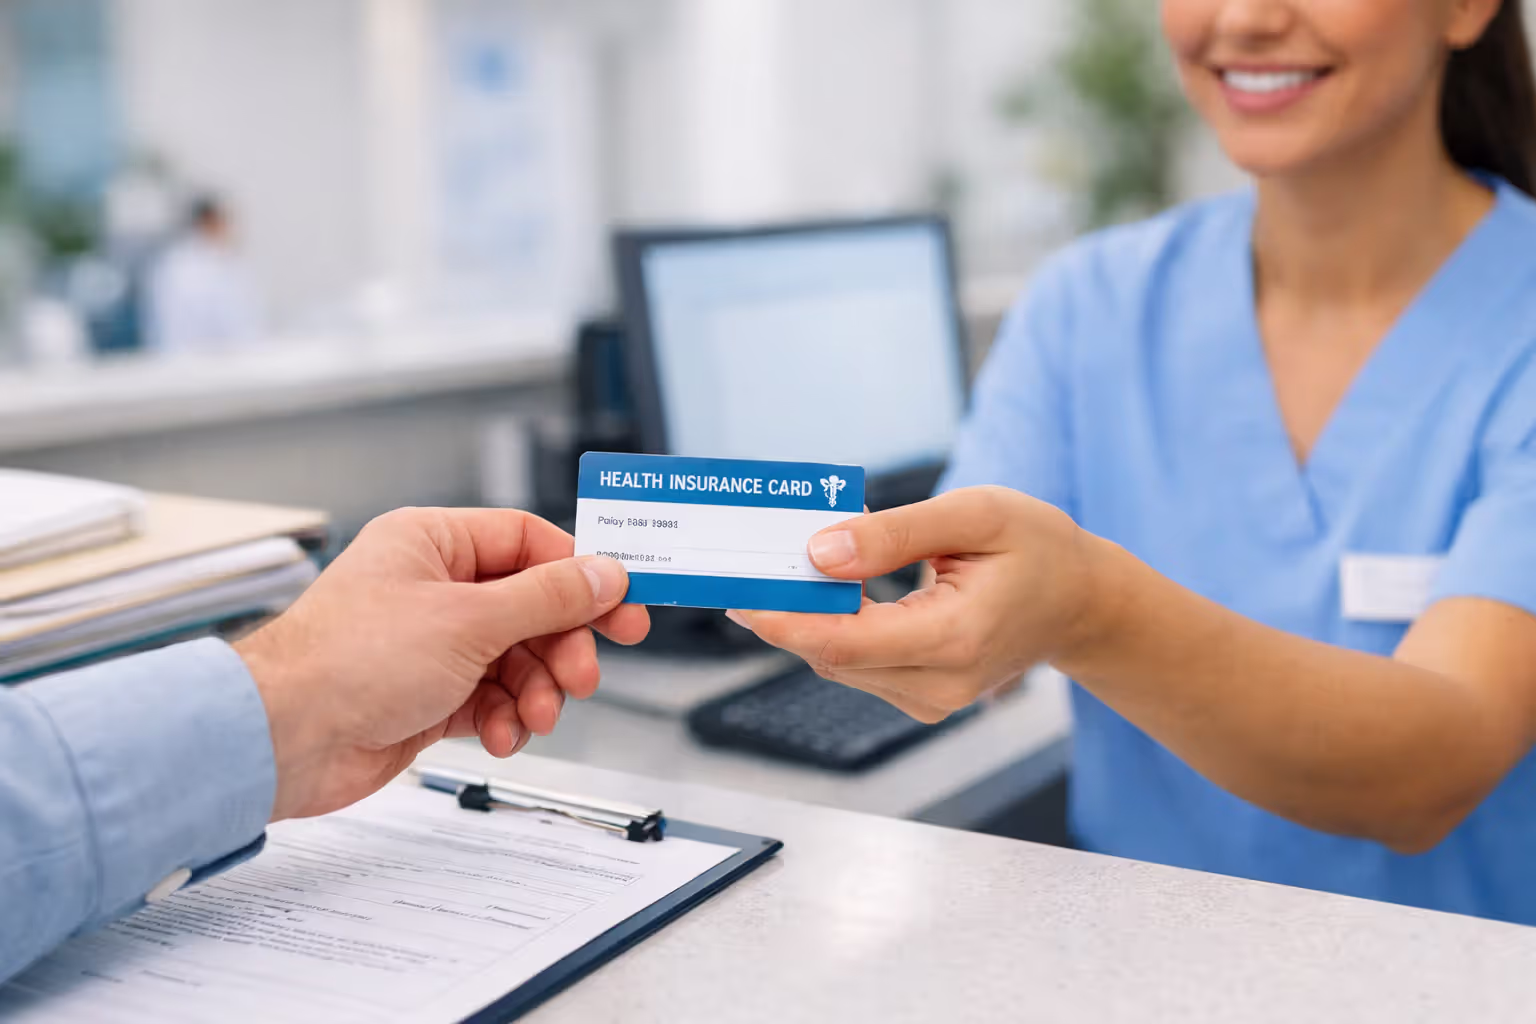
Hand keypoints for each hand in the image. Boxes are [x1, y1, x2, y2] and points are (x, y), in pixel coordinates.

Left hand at [235, 508, 649, 821]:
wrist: (282, 740)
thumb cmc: (346, 662)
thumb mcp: (470, 619)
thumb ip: (548, 598)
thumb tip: (604, 574)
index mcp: (433, 543)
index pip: (529, 543)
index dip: (580, 575)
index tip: (622, 606)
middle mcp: (432, 588)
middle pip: (530, 607)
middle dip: (561, 647)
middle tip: (585, 676)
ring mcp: (430, 643)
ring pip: (516, 659)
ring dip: (536, 692)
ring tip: (537, 717)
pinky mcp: (427, 695)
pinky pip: (490, 699)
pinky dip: (505, 719)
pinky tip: (502, 736)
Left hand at [730, 487, 1104, 721]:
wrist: (1081, 601)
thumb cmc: (1039, 550)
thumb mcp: (975, 515)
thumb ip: (895, 533)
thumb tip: (820, 552)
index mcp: (956, 638)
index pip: (846, 641)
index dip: (785, 619)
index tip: (741, 594)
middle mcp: (940, 683)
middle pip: (833, 653)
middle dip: (786, 607)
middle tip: (750, 560)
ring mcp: (930, 698)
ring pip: (839, 660)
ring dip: (808, 613)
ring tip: (788, 562)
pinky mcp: (921, 695)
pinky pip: (858, 662)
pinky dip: (834, 624)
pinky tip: (829, 585)